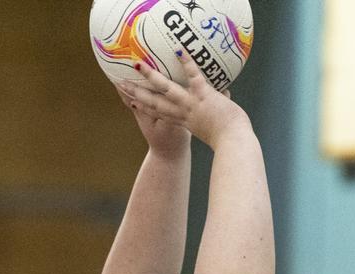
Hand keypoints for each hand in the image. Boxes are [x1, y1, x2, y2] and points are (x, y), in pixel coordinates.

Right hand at [120, 52, 249, 148]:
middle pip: (154, 102)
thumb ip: (218, 105)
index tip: (131, 101)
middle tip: (120, 83)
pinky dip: (187, 63)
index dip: (144, 107)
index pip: (159, 113)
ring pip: (167, 89)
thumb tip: (227, 91)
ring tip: (138, 65)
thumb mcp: (216, 124)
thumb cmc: (228, 138)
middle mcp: (183, 113)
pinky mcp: (203, 96)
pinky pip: (193, 76)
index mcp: (183, 122)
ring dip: (152, 77)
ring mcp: (191, 104)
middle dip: (136, 93)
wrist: (233, 142)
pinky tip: (179, 50)